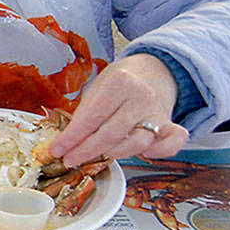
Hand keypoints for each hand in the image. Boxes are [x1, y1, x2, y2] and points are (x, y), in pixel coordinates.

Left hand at [49, 53, 188, 167]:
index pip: (91, 116)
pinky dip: (159, 153)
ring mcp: (157, 112)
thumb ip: (85, 112)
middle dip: (86, 151)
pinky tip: (143, 155)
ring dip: (113, 154)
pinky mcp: (169, 124)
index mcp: (118, 83)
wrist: (153, 70)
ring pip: (137, 142)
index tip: (58, 149)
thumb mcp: (97, 87)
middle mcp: (140, 97)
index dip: (72, 137)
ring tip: (96, 155)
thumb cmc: (120, 81)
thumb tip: (68, 141)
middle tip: (70, 159)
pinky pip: (171, 143)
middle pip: (111, 133)